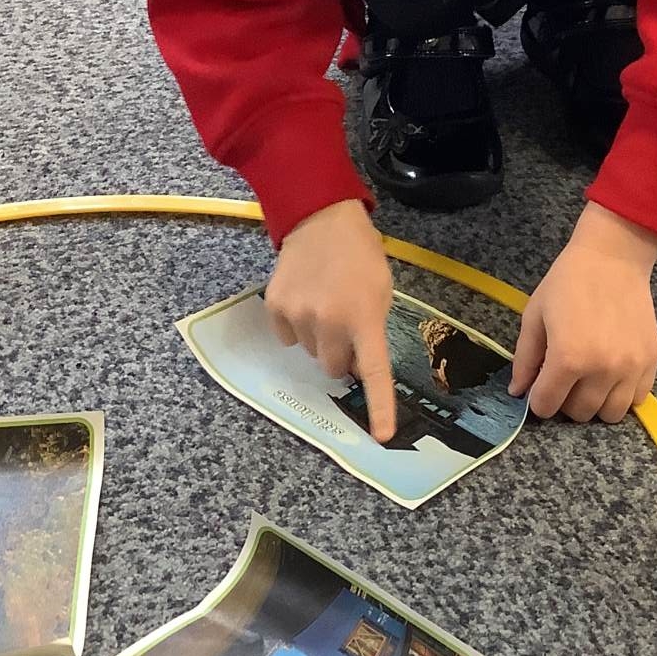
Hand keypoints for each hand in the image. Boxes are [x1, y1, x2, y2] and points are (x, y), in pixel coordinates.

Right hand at [266, 200, 395, 440]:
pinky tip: (303, 300)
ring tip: (324, 305)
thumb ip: (372, 329)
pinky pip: (286, 338)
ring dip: (319, 339)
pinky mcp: (274, 307)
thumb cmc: (361, 257)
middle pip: (333, 368)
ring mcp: (298, 316)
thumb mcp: (381, 291)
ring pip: (309, 353)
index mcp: (364, 318)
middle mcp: (329, 322)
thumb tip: (357, 367)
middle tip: (345, 328)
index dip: (380, 406)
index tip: (382, 436)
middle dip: (341, 355)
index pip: (374, 371)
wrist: (320, 219)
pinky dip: (295, 327)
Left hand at [510, 204, 656, 423]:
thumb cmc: (568, 282)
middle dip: (565, 402)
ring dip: (595, 403)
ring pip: (611, 414)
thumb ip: (525, 359)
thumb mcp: (535, 316)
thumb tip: (518, 392)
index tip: (540, 387)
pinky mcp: (651, 361)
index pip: (546, 405)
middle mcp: (602, 370)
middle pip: (579, 414)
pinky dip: (622, 395)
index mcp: (568, 358)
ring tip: (589, 380)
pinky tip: (611, 375)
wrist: (613, 258)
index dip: (538, 399)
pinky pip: (637, 399)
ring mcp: (630, 368)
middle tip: (563, 380)